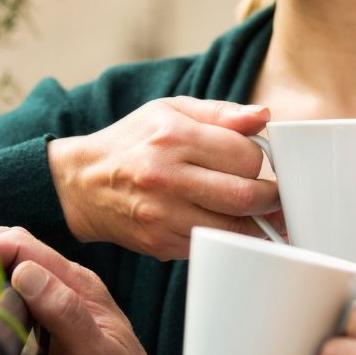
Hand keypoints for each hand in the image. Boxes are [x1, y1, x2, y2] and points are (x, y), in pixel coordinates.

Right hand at [47, 96, 280, 257]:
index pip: (245, 156)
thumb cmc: (134, 141)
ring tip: (256, 210)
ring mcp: (163, 215)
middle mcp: (167, 177)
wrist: (82, 183)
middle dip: (270, 197)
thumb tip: (264, 116)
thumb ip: (221, 113)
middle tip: (272, 193)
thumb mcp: (172, 110)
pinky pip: (212, 243)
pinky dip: (227, 235)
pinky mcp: (161, 243)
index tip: (258, 162)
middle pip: (245, 196)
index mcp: (173, 137)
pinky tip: (224, 221)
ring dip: (255, 221)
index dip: (261, 159)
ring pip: (234, 227)